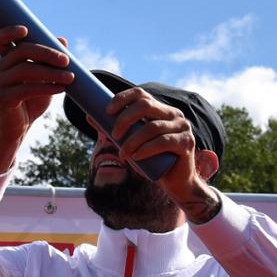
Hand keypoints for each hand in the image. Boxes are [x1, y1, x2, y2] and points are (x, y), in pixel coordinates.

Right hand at [0, 26, 72, 173]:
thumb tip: (63, 40)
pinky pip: (26, 89)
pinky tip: (62, 89)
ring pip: (26, 69)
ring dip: (51, 72)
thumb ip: (51, 60)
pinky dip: (47, 88)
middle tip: (67, 60)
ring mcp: (0, 83)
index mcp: (7, 59)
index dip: (9, 31)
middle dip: (46, 53)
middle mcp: (1, 68)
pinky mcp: (4, 98)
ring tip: (71, 78)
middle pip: (21, 50)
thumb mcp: (44, 78)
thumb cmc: (31, 100)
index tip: (26, 30)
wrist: (18, 129)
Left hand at [102, 88, 219, 222]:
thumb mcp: (130, 142)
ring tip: (123, 155)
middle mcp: (174, 114)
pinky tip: (136, 157)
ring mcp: (183, 127)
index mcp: (160, 109)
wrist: (175, 182)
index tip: (107, 111)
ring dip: (132, 141)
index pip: (140, 94)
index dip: (122, 98)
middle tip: (113, 135)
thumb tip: (89, 115)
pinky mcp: (187, 143)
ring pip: (152, 127)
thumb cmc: (151, 160)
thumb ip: (114, 129)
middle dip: (125, 119)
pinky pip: (164, 142)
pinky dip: (146, 149)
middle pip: (146, 106)